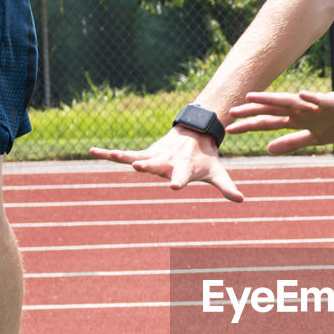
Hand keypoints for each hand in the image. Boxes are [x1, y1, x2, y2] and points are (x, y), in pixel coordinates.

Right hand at [90, 128, 244, 202]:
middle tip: (138, 167)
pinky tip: (91, 152)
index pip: (182, 176)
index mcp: (185, 168)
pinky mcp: (145, 153)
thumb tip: (242, 200)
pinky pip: (124, 154)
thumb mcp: (217, 172)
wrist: (196, 133)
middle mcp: (168, 161)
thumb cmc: (206, 158)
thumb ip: (227, 187)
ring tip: (107, 156)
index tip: (173, 186)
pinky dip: (108, 154)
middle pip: (157, 165)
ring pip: (138, 156)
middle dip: (148, 166)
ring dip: (124, 157)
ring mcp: (155, 156)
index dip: (179, 180)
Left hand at [226, 84, 333, 153]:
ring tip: (253, 97)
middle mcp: (303, 109)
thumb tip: (267, 148)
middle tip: (231, 113)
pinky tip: (302, 95)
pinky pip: (323, 100)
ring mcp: (317, 104)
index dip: (250, 126)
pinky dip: (312, 98)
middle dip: (253, 111)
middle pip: (273, 109)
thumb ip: (292, 142)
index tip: (229, 130)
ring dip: (271, 99)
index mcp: (298, 119)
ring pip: (291, 101)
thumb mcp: (315, 137)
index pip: (269, 122)